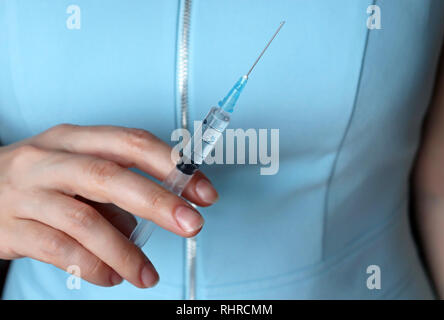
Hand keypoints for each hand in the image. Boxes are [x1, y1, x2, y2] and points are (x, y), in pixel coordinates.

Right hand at [0, 124, 217, 287]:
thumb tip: (156, 213)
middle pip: (110, 177)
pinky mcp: (11, 228)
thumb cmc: (40, 179)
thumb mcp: (76, 167)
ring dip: (125, 251)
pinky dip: (92, 267)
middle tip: (192, 225)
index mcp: (75, 138)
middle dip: (157, 202)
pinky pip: (58, 250)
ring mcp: (28, 193)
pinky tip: (112, 277)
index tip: (203, 191)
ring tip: (148, 274)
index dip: (171, 166)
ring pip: (84, 221)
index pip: (131, 143)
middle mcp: (50, 160)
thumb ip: (116, 188)